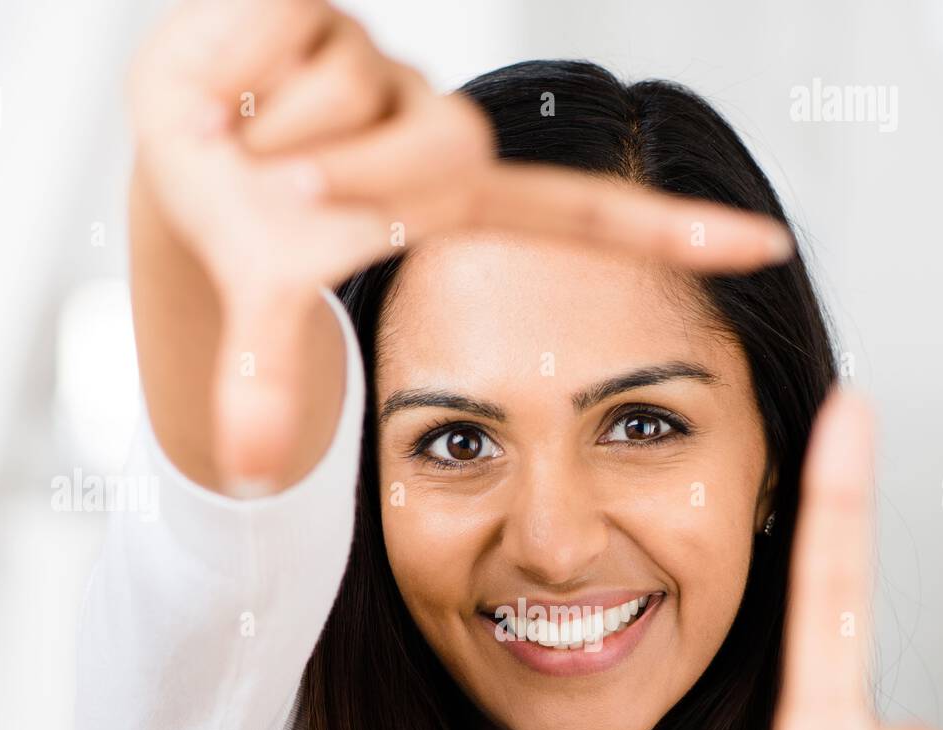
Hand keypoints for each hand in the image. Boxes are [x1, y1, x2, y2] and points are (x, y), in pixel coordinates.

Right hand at [127, 0, 793, 486]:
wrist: (173, 142)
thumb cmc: (243, 226)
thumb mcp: (263, 302)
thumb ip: (267, 379)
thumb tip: (246, 473)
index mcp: (452, 202)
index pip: (581, 218)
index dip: (672, 235)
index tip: (769, 247)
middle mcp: (439, 132)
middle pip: (429, 157)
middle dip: (330, 184)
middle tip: (266, 188)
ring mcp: (394, 62)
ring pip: (351, 95)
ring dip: (271, 138)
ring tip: (241, 144)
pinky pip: (291, 33)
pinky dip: (231, 74)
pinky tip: (226, 85)